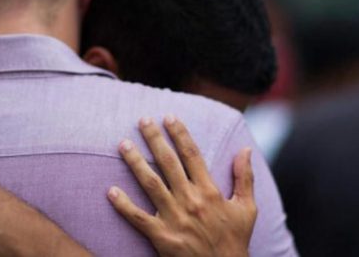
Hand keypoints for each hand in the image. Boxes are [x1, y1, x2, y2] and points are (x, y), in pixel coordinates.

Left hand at [108, 116, 256, 256]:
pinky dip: (124, 205)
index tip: (169, 117)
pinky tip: (111, 191)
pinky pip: (138, 218)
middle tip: (142, 121)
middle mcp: (191, 201)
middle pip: (169, 163)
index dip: (180, 134)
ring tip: (123, 145)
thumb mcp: (247, 208)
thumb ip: (244, 178)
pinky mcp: (162, 237)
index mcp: (210, 192)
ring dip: (135, 163)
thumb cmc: (235, 240)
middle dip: (154, 139)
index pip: (192, 155)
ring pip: (151, 184)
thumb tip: (245, 149)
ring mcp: (175, 219)